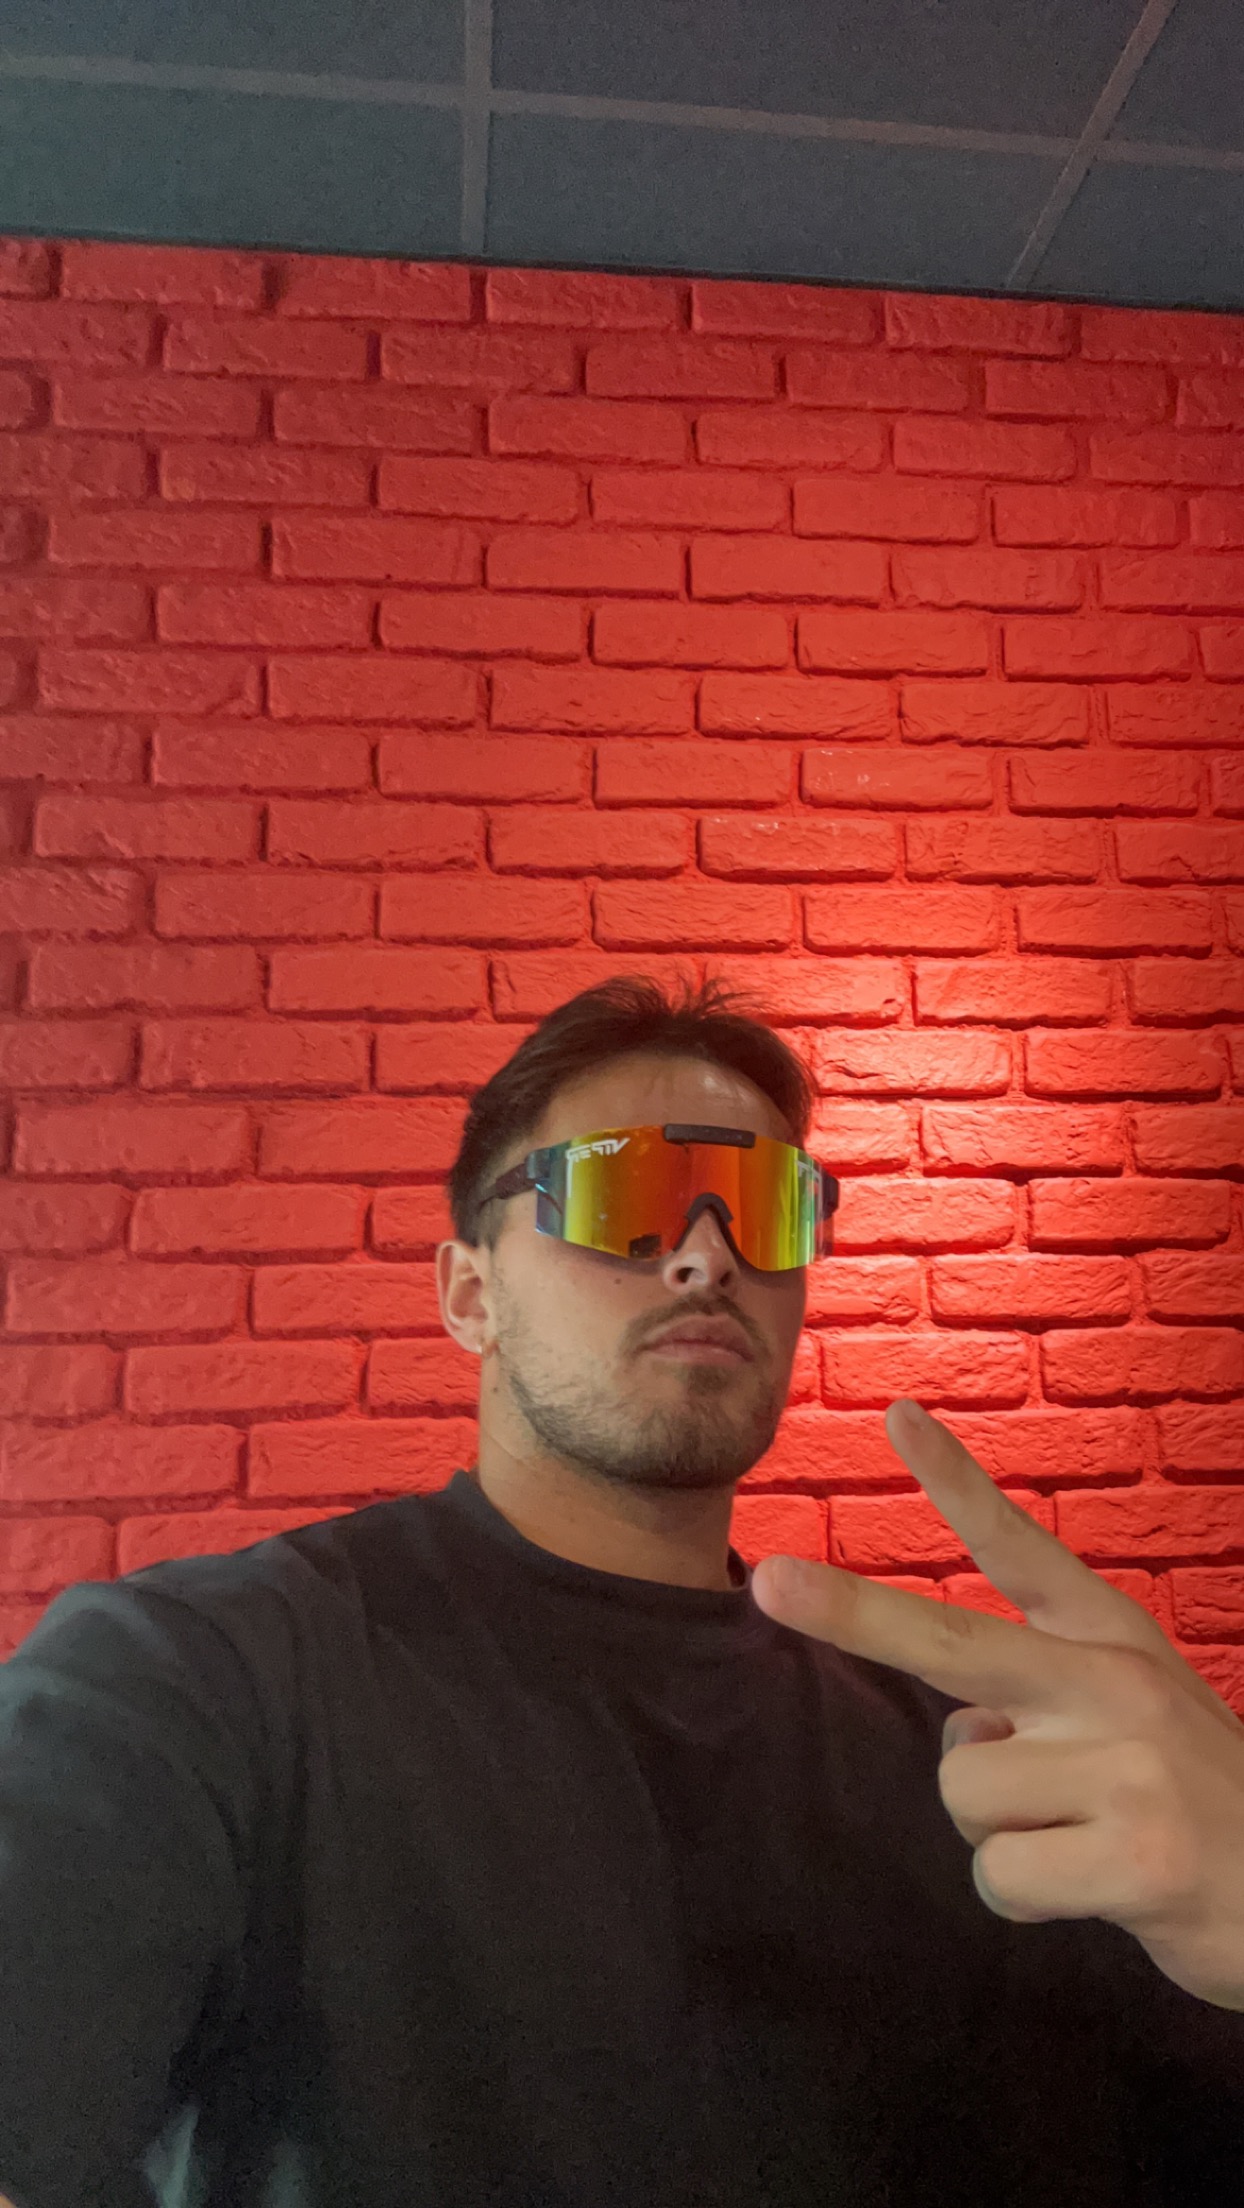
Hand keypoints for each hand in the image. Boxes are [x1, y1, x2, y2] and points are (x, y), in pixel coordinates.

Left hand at [750, 1398, 1243, 2011]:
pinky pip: (1000, 1876)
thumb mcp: (1140, 1720)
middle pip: (953, 1641)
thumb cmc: (1203, 1805)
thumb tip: (967, 1727)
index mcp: (1115, 1641)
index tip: (898, 1414)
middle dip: (853, 1614)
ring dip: (1001, 1835)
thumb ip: (1049, 1702)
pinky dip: (1027, 1898)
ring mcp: (1130, 1769)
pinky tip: (1099, 1890)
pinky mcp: (1139, 1859)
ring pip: (964, 1789)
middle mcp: (1117, 1686)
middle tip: (771, 1584)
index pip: (1024, 1549)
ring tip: (1083, 1841)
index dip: (957, 1480)